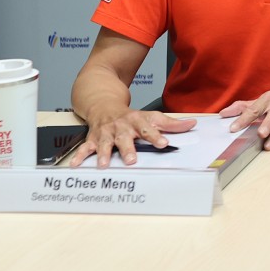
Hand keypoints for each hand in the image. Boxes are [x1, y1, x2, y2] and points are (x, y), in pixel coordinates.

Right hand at [69, 110, 196, 167]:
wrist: (104, 105)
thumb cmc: (131, 116)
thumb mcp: (152, 116)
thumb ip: (172, 124)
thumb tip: (193, 124)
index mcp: (137, 121)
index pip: (149, 128)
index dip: (157, 136)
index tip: (164, 143)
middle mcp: (121, 127)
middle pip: (125, 138)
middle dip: (128, 149)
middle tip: (132, 160)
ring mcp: (106, 133)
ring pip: (106, 143)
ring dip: (104, 154)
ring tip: (105, 165)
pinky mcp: (93, 139)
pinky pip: (85, 147)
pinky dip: (80, 156)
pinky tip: (76, 165)